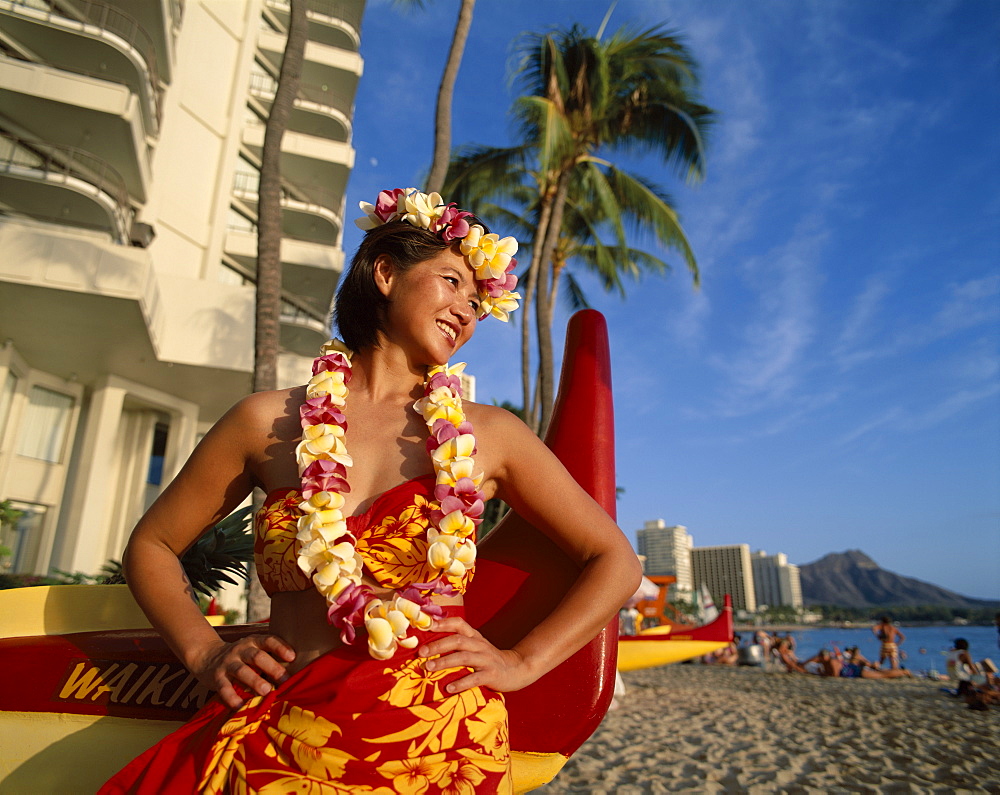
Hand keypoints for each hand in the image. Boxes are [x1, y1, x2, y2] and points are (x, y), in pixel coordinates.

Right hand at [189, 634, 295, 709]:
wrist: (207, 657)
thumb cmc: (240, 657)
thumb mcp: (253, 651)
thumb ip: (270, 658)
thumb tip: (295, 675)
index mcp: (253, 642)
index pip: (268, 640)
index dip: (280, 647)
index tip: (292, 657)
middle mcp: (240, 650)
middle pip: (257, 656)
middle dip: (272, 667)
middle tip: (285, 679)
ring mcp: (228, 663)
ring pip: (241, 670)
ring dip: (254, 681)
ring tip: (266, 691)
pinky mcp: (217, 677)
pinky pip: (224, 688)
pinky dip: (232, 697)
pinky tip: (241, 706)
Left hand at [417, 617, 535, 693]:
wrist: (516, 669)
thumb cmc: (488, 659)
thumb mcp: (476, 646)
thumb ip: (459, 643)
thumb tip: (430, 644)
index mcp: (475, 637)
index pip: (459, 624)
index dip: (443, 623)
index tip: (426, 626)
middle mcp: (479, 645)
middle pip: (457, 640)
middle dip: (438, 645)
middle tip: (421, 652)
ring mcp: (486, 660)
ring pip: (464, 657)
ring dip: (444, 662)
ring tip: (428, 668)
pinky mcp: (491, 675)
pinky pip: (475, 678)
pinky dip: (461, 683)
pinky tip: (449, 688)